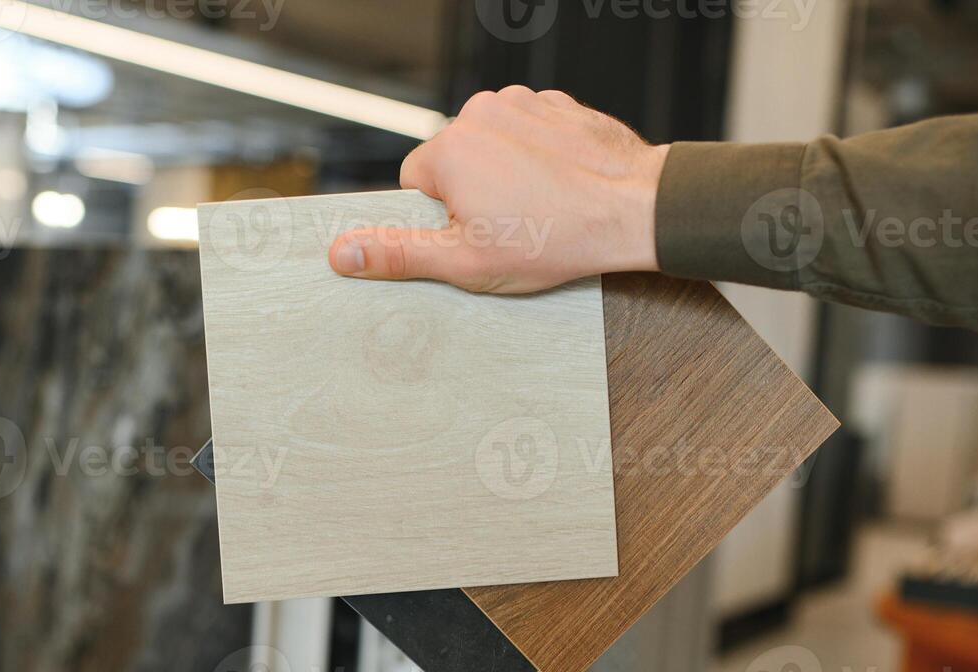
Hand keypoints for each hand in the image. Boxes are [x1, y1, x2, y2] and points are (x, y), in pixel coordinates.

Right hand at [328, 86, 668, 292]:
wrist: (635, 210)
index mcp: (450, 149)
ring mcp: (523, 103)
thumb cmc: (556, 238)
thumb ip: (398, 254)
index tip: (472, 234)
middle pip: (454, 160)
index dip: (439, 218)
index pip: (415, 183)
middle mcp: (481, 113)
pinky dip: (536, 156)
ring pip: (492, 145)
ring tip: (537, 208)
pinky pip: (528, 132)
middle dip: (472, 193)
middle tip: (509, 226)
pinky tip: (557, 185)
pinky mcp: (557, 104)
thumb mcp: (466, 263)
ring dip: (504, 173)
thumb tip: (342, 253)